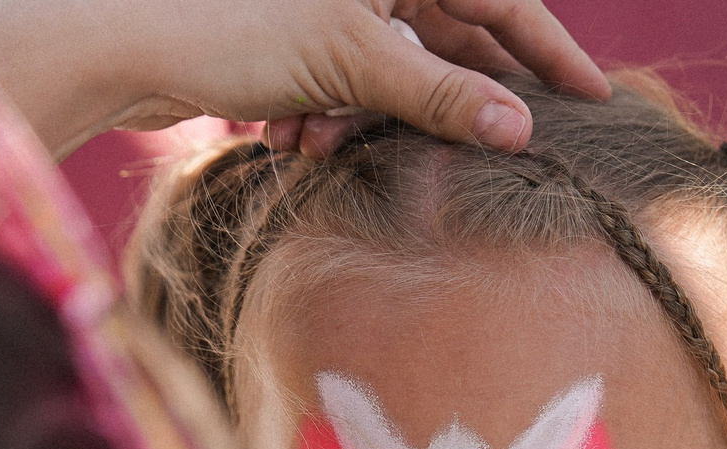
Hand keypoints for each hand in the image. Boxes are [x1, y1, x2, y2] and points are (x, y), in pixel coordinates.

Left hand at [257, 0, 603, 156]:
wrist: (132, 47)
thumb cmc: (237, 30)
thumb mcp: (353, 63)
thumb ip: (442, 94)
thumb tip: (520, 130)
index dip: (549, 52)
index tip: (594, 97)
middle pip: (450, 42)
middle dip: (434, 105)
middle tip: (474, 155)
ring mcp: (338, 9)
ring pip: (395, 79)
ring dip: (364, 121)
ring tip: (318, 135)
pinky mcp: (303, 44)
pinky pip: (349, 91)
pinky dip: (327, 119)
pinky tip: (288, 134)